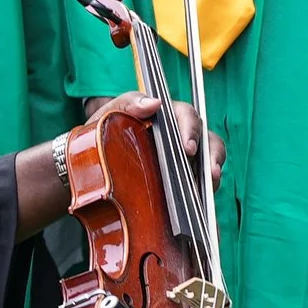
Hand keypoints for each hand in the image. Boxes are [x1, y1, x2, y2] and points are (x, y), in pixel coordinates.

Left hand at [78, 92, 225, 187]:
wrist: (95, 152)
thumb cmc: (107, 126)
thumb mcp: (113, 111)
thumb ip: (130, 103)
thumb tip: (154, 103)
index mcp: (169, 116)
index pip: (188, 117)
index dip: (191, 131)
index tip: (188, 148)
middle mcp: (183, 135)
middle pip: (209, 140)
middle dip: (213, 155)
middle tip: (209, 171)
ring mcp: (186, 157)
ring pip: (209, 161)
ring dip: (213, 174)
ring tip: (210, 186)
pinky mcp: (184, 176)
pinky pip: (201, 182)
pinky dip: (204, 191)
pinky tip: (202, 204)